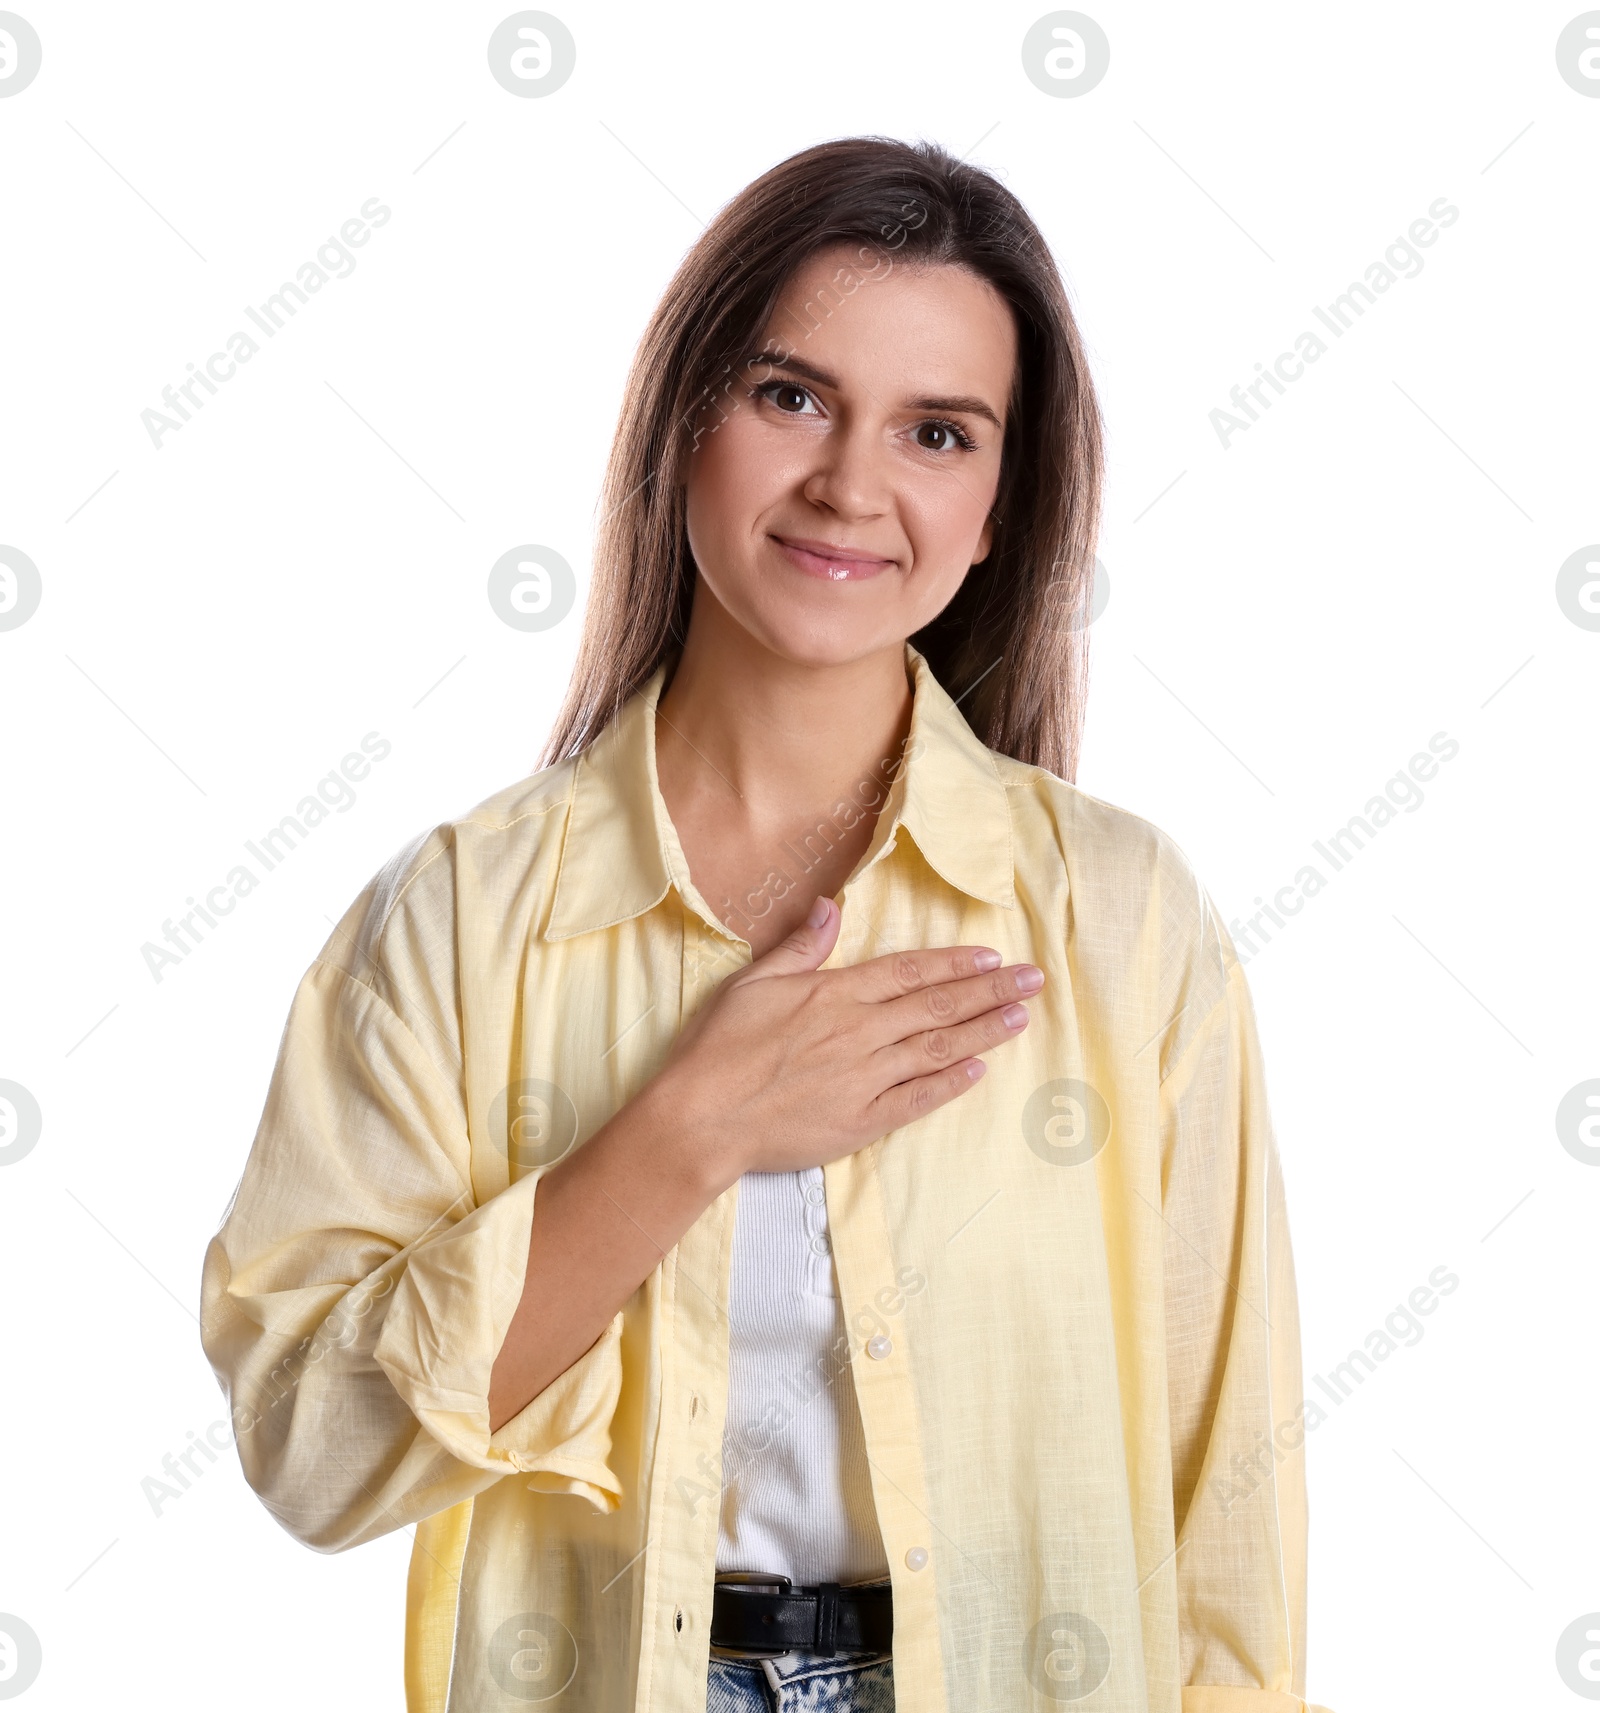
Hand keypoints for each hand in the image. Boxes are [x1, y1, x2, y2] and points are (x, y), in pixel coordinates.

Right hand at [653, 893, 1043, 1185]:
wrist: (702, 1118)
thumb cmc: (720, 1048)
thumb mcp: (753, 982)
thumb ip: (800, 947)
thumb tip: (830, 906)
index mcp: (836, 994)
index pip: (910, 972)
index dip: (955, 964)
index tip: (991, 958)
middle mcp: (860, 1031)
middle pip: (937, 1006)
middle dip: (990, 992)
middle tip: (1033, 981)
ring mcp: (865, 1078)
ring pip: (938, 1048)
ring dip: (983, 1032)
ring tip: (1020, 1018)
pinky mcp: (862, 1120)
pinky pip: (917, 1099)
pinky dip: (950, 1084)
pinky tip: (977, 1071)